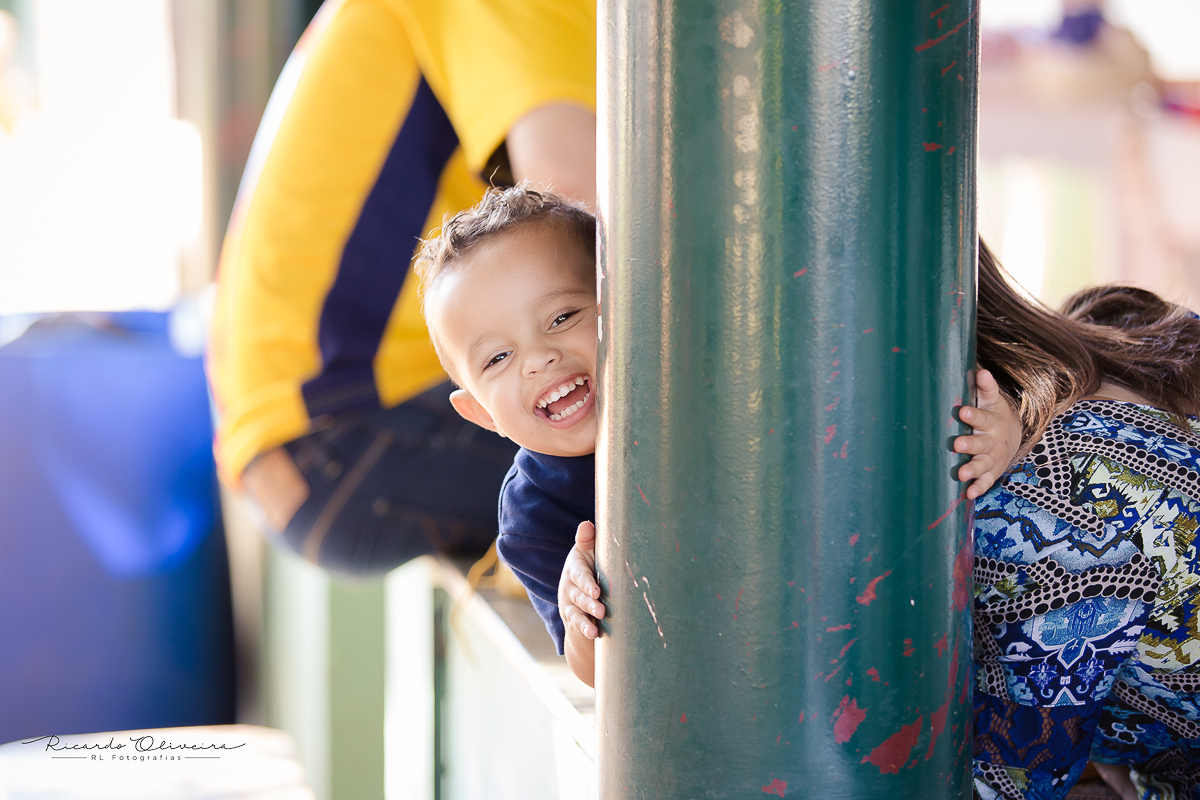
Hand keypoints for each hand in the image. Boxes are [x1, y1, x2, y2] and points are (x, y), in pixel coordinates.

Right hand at [558, 521, 604, 638]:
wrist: (583, 592)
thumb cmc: (591, 567)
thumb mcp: (589, 553)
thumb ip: (587, 540)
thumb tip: (586, 524)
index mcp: (575, 569)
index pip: (579, 575)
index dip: (587, 584)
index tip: (597, 592)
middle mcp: (569, 587)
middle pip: (578, 596)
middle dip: (589, 604)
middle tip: (602, 610)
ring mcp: (569, 604)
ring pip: (576, 612)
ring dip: (586, 620)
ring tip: (596, 627)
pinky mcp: (572, 619)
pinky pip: (577, 625)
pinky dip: (584, 630)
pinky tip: (593, 635)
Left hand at [954, 369, 1021, 498]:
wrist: (1012, 436)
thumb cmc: (994, 415)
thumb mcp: (992, 400)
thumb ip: (985, 387)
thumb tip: (980, 371)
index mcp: (992, 422)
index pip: (982, 418)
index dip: (973, 415)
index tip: (961, 411)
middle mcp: (993, 441)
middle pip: (982, 444)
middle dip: (970, 445)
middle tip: (958, 445)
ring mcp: (993, 458)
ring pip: (983, 465)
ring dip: (972, 470)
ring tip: (961, 474)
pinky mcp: (991, 472)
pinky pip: (986, 481)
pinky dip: (978, 488)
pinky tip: (968, 494)